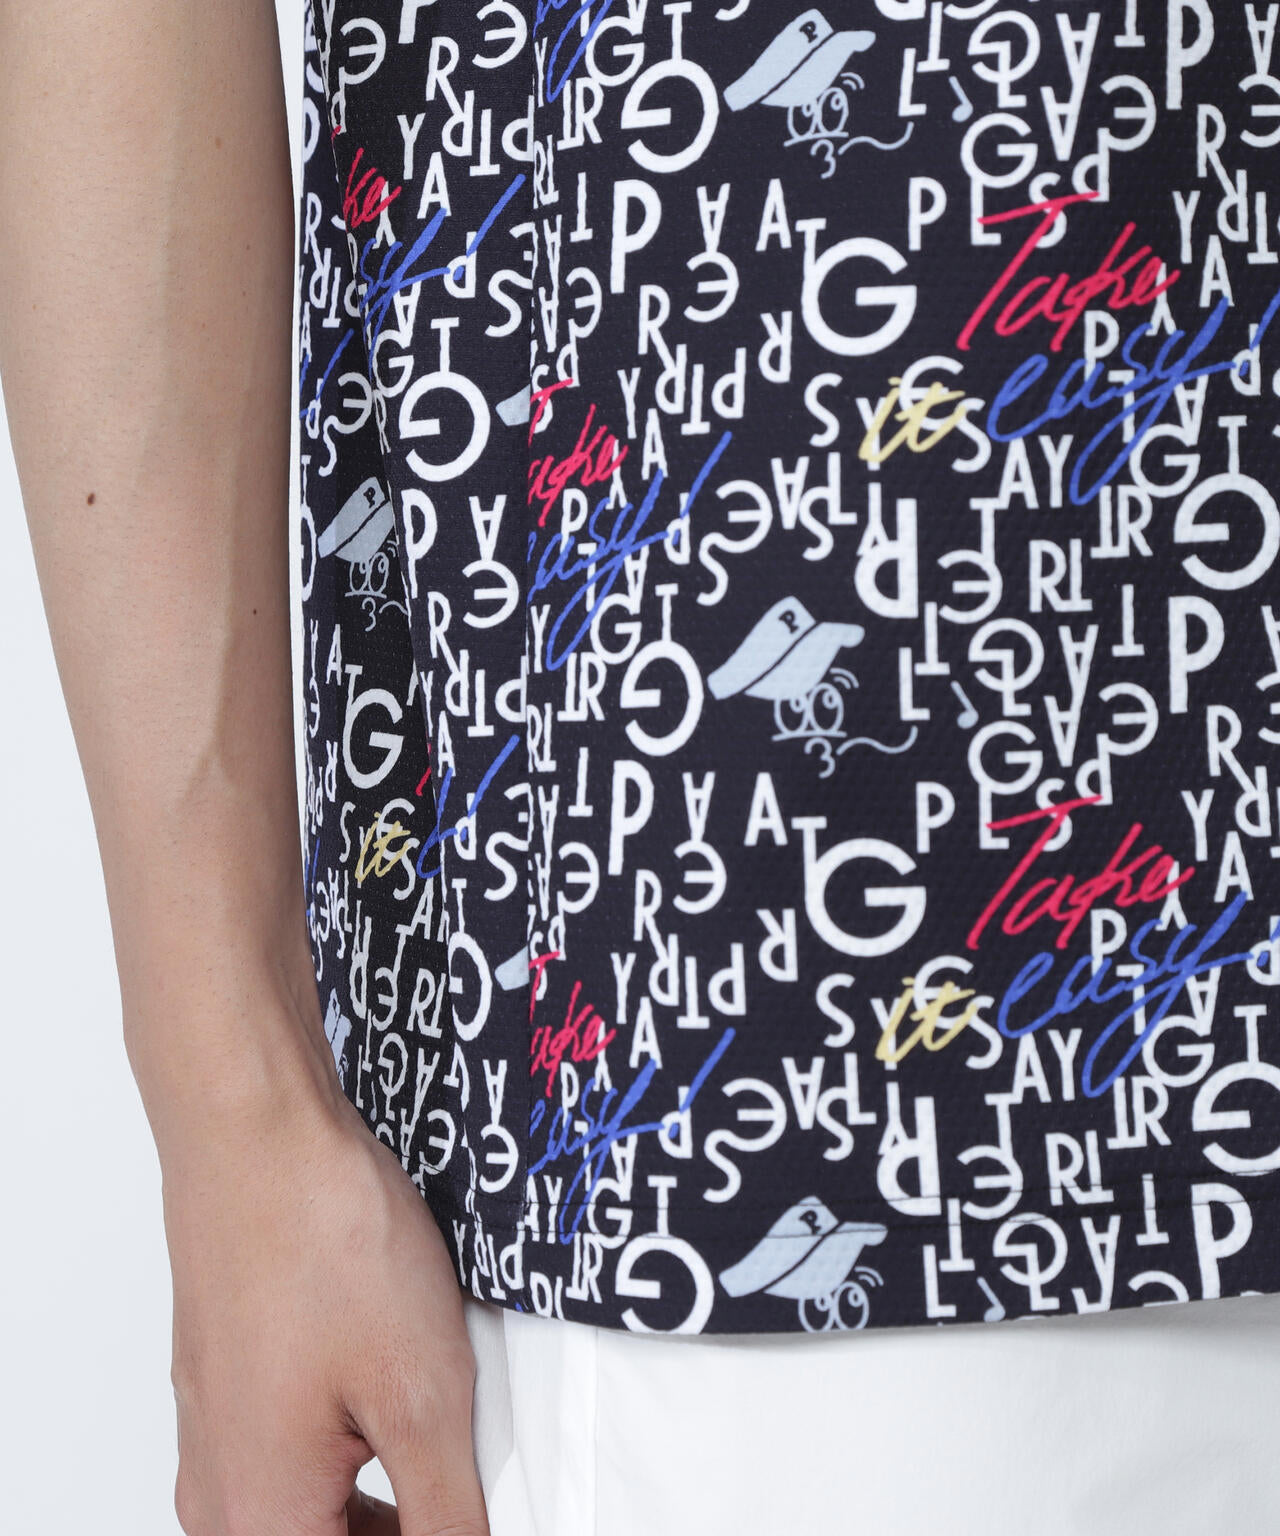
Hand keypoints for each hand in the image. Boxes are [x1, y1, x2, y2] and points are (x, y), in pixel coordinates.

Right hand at [162, 1085, 488, 1535]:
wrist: (256, 1133)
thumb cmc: (322, 1243)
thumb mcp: (422, 1398)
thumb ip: (448, 1519)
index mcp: (261, 1521)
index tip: (473, 1508)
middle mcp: (221, 1495)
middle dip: (409, 1528)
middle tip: (471, 1482)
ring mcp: (218, 1435)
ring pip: (313, 1513)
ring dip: (387, 1497)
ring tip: (453, 1440)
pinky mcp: (229, 1384)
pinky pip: (295, 1455)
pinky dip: (357, 1450)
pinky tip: (405, 1395)